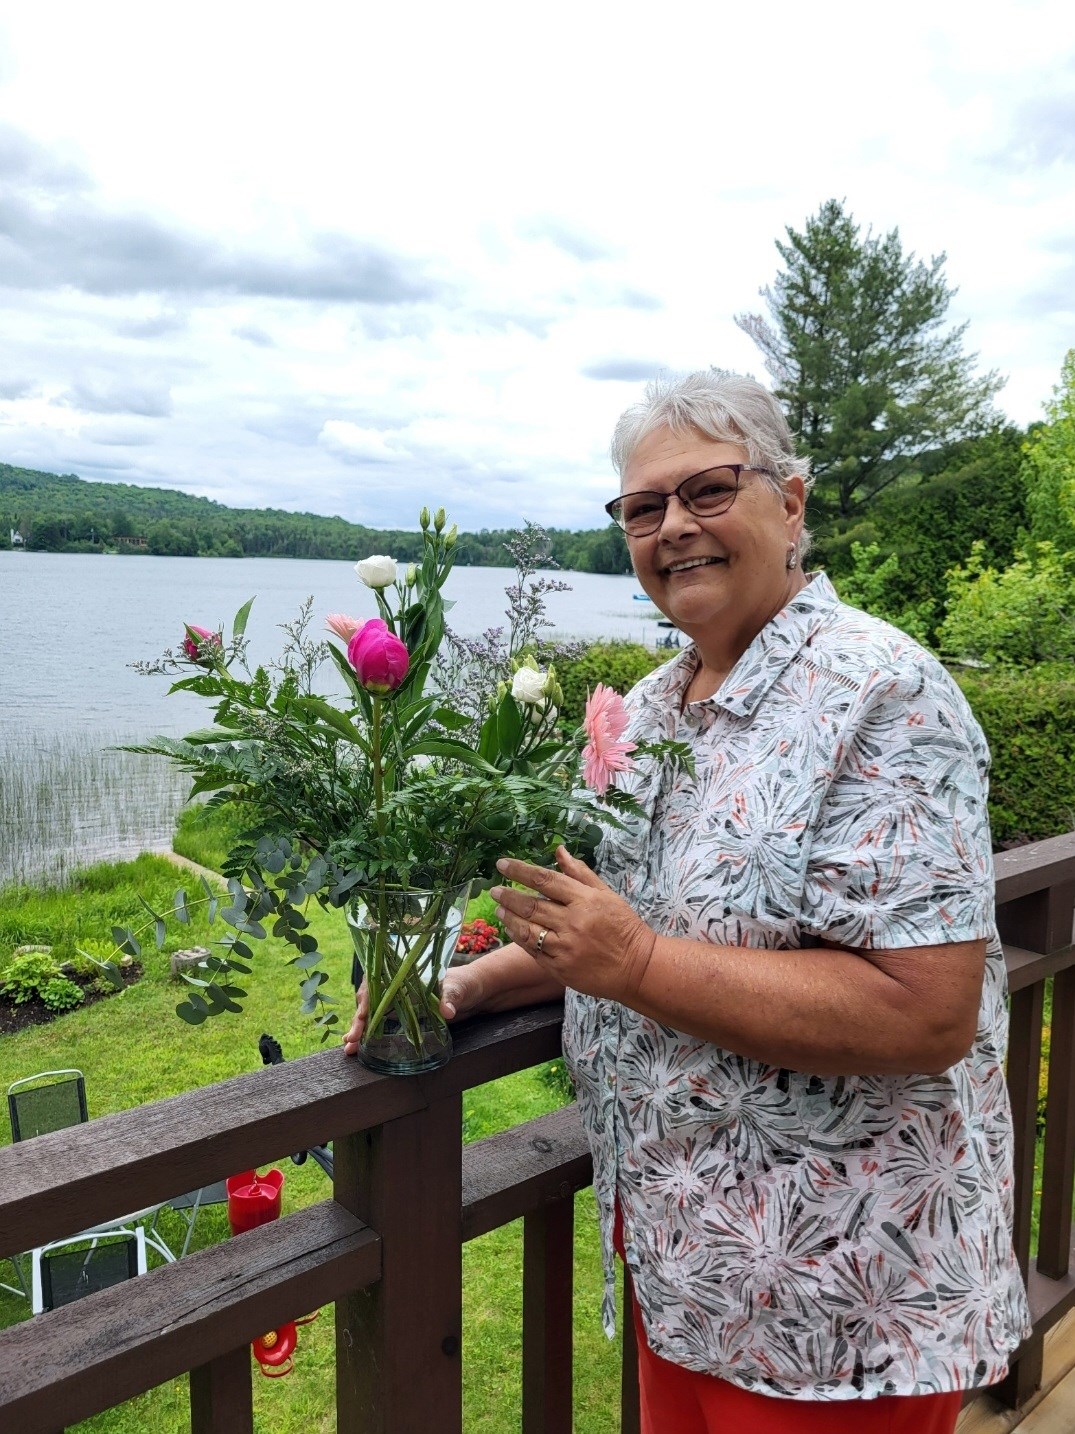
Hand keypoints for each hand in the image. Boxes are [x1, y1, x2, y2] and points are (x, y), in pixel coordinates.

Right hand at [342, 963, 488, 1056]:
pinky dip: (369, 1034)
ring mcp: (400, 1003)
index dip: (367, 998)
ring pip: (372, 1013)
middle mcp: (398, 987)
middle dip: (358, 1019)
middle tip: (351, 1038)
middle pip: (370, 1000)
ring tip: (349, 1048)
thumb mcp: (459, 988)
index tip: (362, 1014)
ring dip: (359, 1029)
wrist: (477, 993)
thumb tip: (447, 1011)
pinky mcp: (404, 1017)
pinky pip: (381, 1023)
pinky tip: (358, 1047)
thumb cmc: (466, 983)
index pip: (378, 982)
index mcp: (406, 974)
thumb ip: (451, 997)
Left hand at [490, 846, 655, 1004]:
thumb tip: (559, 850)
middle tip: (494, 890)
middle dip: (508, 895)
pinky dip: (520, 939)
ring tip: (500, 909)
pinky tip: (513, 929)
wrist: (637, 966)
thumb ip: (580, 873)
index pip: (544, 879)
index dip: (520, 870)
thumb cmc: (623, 926)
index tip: (502, 863)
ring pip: (527, 929)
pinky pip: (533, 951)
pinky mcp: (561, 967)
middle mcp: (573, 922)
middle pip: (531, 905)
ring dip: (510, 917)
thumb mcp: (606, 894)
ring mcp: (565, 947)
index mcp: (584, 900)